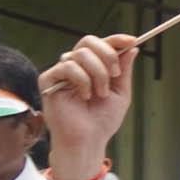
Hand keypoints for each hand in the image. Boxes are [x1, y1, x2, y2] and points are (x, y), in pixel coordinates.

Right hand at [37, 33, 139, 171]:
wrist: (88, 140)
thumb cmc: (101, 120)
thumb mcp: (120, 93)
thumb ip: (124, 70)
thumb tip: (132, 48)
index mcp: (92, 67)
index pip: (100, 44)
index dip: (116, 39)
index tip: (132, 41)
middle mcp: (75, 66)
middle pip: (88, 41)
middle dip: (107, 56)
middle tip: (115, 76)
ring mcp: (61, 72)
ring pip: (81, 54)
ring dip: (98, 74)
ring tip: (99, 94)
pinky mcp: (48, 80)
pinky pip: (68, 67)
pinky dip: (82, 81)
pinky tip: (84, 96)